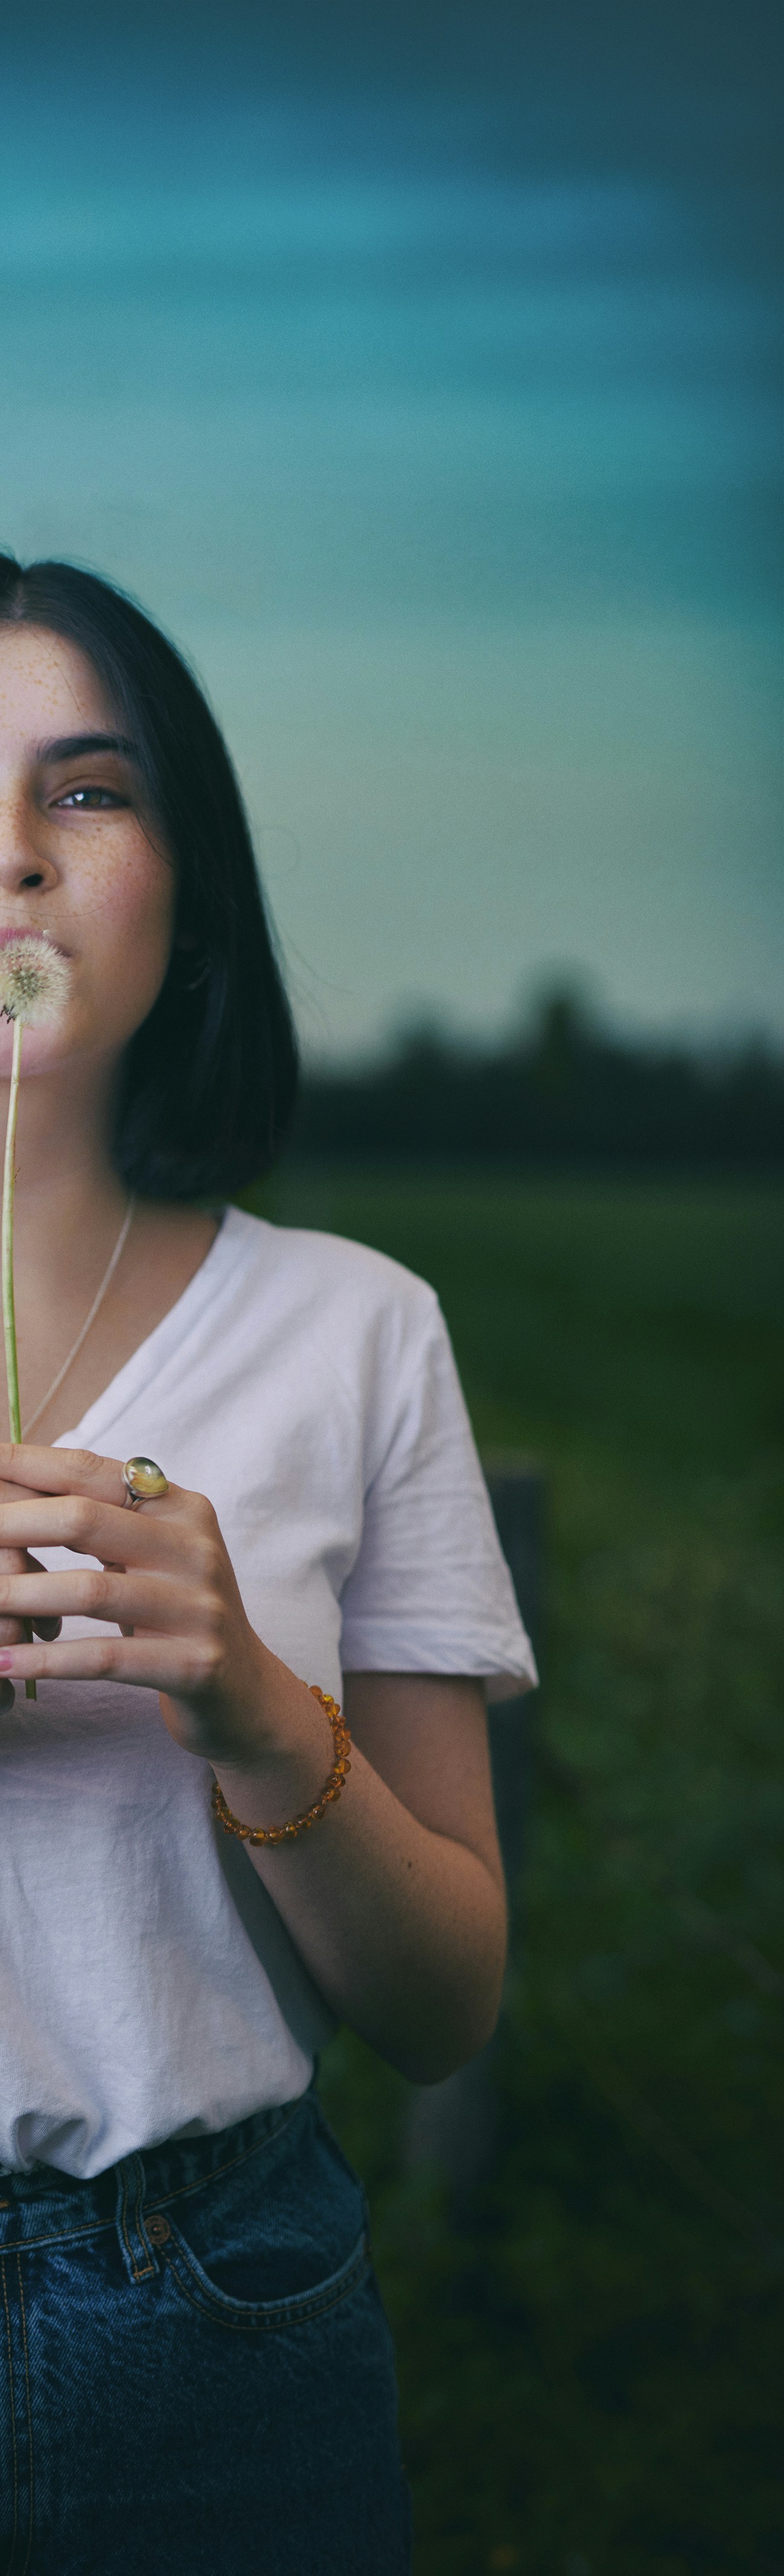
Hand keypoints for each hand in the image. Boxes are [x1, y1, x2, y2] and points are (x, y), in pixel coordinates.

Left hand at [0, 1443, 277, 1761]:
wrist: (244, 1693)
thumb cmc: (175, 1615)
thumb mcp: (148, 1556)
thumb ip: (100, 1518)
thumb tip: (13, 1480)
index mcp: (181, 1508)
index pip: (91, 1472)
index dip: (27, 1465)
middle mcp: (195, 1548)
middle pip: (85, 1520)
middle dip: (11, 1524)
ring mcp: (199, 1607)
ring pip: (89, 1592)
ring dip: (18, 1595)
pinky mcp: (195, 1664)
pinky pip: (105, 1658)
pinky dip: (46, 1662)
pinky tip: (4, 1663)